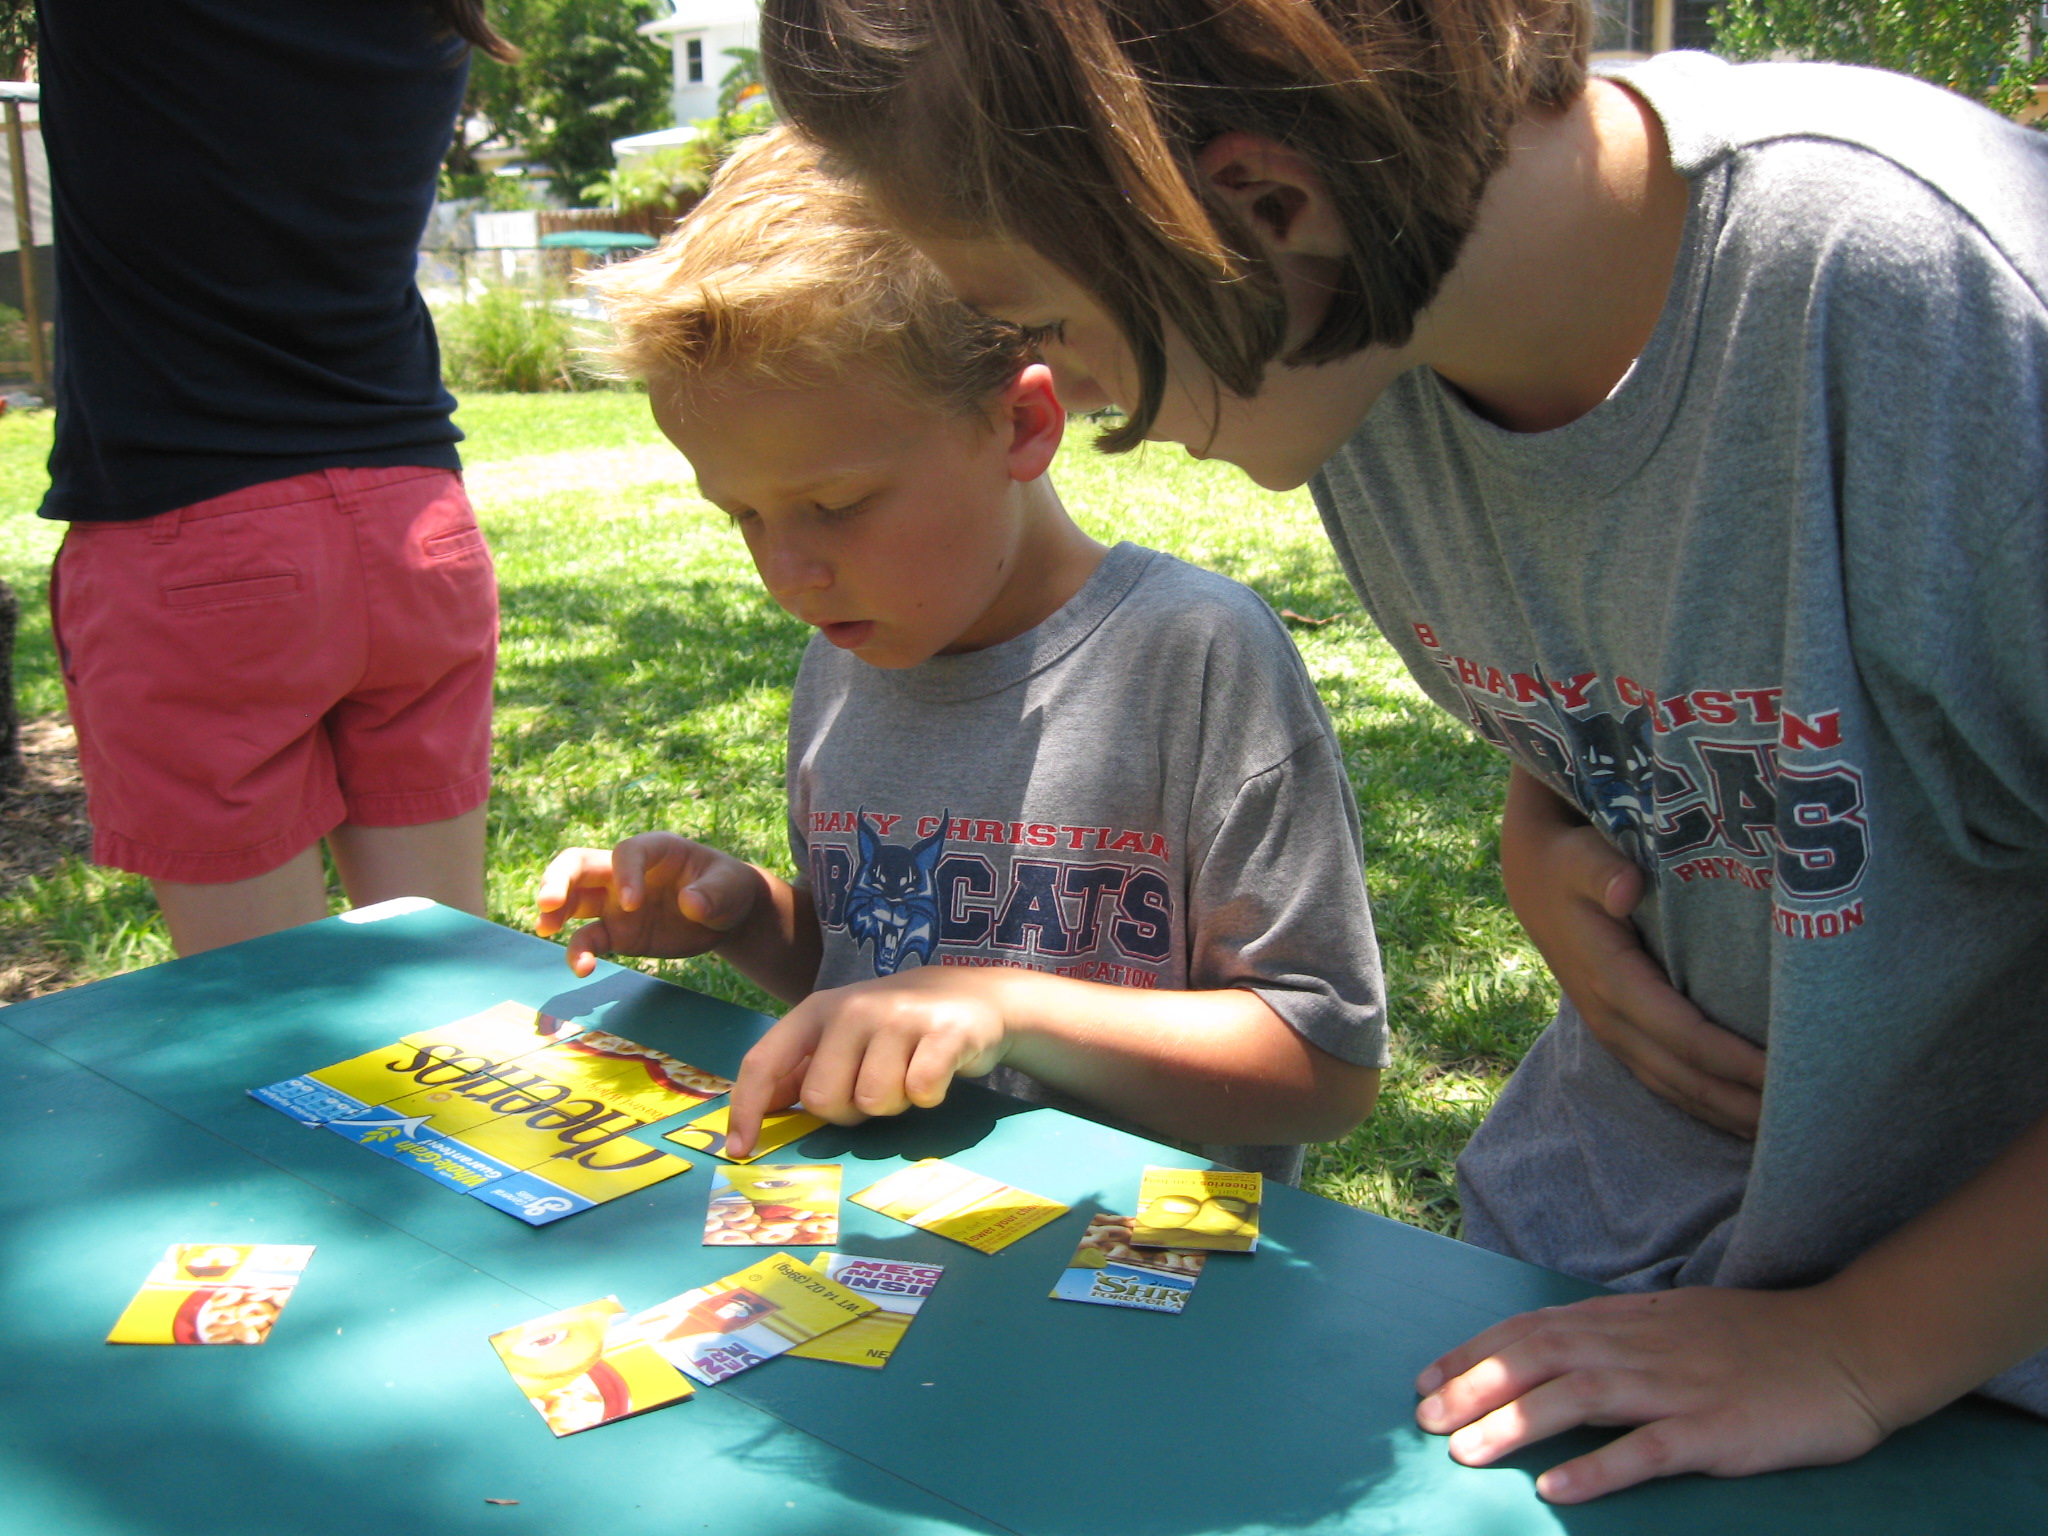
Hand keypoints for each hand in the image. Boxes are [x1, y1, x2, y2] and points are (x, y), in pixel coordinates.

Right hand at [533, 832, 763, 975]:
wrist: (725, 915)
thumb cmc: (726, 888)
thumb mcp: (730, 887)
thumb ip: (712, 893)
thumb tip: (691, 905)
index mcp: (654, 849)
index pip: (626, 852)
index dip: (624, 874)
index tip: (633, 905)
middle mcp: (625, 872)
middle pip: (578, 865)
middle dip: (558, 879)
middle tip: (548, 902)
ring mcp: (614, 902)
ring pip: (572, 899)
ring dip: (553, 911)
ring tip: (545, 927)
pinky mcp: (616, 932)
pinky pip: (589, 938)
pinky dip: (580, 952)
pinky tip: (582, 969)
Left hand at [725, 966, 1010, 1156]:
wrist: (974, 997)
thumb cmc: (896, 1027)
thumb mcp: (841, 1037)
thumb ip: (799, 1070)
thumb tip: (755, 1113)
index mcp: (818, 1010)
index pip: (765, 1061)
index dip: (747, 1109)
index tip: (740, 1151)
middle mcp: (853, 1008)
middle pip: (823, 1099)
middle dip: (847, 1111)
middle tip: (872, 1088)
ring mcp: (900, 1018)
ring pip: (874, 1103)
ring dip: (893, 1105)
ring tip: (907, 1076)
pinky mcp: (945, 1033)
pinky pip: (920, 1093)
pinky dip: (928, 1097)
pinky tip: (936, 1074)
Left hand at [1414, 1286, 1894, 1501]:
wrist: (1851, 1346)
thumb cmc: (1760, 1340)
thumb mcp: (1676, 1321)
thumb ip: (1617, 1333)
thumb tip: (1552, 1347)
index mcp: (1630, 1319)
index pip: (1534, 1329)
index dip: (1476, 1352)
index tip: (1427, 1376)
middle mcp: (1643, 1346)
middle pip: (1542, 1357)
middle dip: (1475, 1385)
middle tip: (1423, 1417)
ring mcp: (1679, 1387)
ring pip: (1580, 1398)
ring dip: (1516, 1423)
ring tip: (1465, 1451)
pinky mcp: (1718, 1432)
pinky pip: (1647, 1451)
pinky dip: (1598, 1469)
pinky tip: (1556, 1490)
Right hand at [1499, 767, 1766, 1136]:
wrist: (1531, 876)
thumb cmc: (1568, 861)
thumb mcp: (1580, 856)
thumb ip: (1603, 871)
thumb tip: (1628, 888)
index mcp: (1609, 978)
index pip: (1681, 1033)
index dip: (1733, 1059)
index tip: (1785, 1072)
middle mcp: (1609, 1016)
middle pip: (1683, 1075)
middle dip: (1741, 1100)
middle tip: (1808, 1117)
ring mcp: (1610, 1030)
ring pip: (1672, 1086)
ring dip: (1725, 1113)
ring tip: (1783, 1133)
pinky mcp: (1617, 1032)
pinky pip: (1662, 1080)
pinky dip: (1702, 1105)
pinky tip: (1739, 1119)